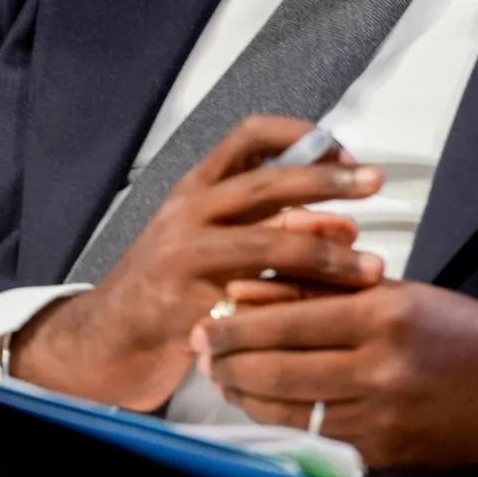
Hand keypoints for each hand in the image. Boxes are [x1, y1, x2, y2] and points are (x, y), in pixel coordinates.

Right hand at [11, 116, 384, 410]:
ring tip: (371, 268)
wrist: (103, 341)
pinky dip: (295, 308)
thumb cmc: (167, 287)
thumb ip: (265, 224)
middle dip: (327, 180)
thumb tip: (343, 220)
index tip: (343, 150)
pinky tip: (328, 317)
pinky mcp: (185, 309)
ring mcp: (183, 261)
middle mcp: (187, 215)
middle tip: (374, 182)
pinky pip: (253, 304)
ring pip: (267, 243)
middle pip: (265, 183)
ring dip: (326, 254)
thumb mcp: (207, 239)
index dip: (300, 135)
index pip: (248, 136)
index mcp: (195, 190)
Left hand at [191, 281, 477, 468]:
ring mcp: (382, 413)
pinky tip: (264, 409)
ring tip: (222, 379)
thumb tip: (259, 292)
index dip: (237, 324)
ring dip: (246, 396)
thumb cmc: (462, 329)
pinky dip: (283, 423)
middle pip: (278, 369)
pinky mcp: (386, 449)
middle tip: (201, 351)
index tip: (208, 319)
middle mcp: (379, 365)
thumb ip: (329, 290)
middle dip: (228, 362)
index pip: (288, 319)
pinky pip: (318, 437)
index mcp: (382, 313)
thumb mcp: (397, 291)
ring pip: (290, 409)